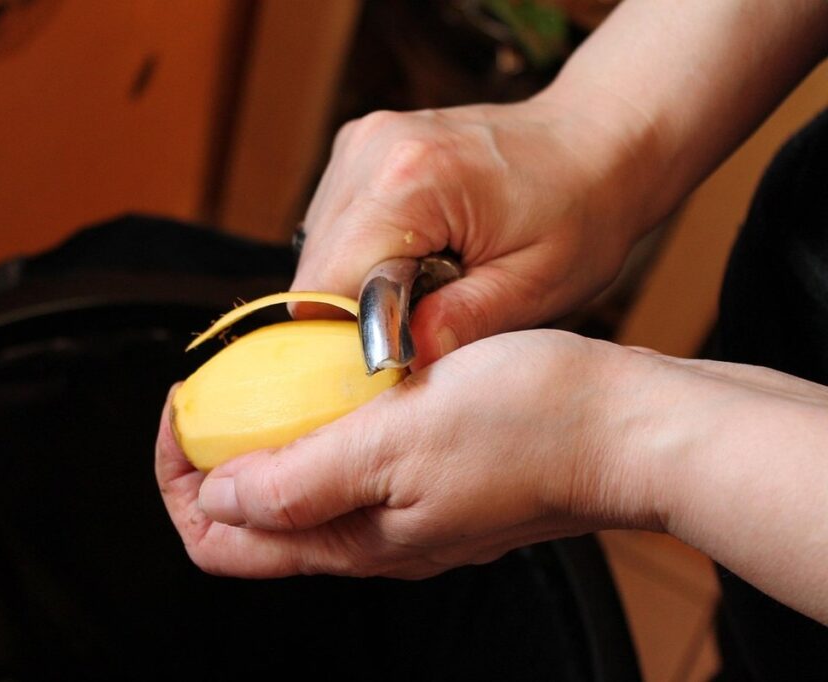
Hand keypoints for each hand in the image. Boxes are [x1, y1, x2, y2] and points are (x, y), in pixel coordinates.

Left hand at [156, 330, 653, 578]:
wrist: (628, 424)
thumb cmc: (529, 426)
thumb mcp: (395, 443)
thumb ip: (301, 480)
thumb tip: (220, 497)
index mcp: (353, 538)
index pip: (222, 540)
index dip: (180, 479)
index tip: (184, 414)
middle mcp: (374, 537)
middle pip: (255, 520)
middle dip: (214, 460)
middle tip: (214, 393)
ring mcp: (406, 512)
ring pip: (301, 491)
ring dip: (267, 442)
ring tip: (266, 382)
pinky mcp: (434, 480)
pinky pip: (350, 467)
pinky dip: (320, 430)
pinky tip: (335, 384)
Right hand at [291, 100, 644, 368]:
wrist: (597, 141)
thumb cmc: (580, 212)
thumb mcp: (536, 284)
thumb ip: (462, 324)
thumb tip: (399, 366)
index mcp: (413, 181)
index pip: (327, 284)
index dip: (349, 335)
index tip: (395, 357)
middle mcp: (373, 150)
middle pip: (315, 268)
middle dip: (355, 312)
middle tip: (422, 322)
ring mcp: (363, 141)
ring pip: (319, 248)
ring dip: (357, 282)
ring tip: (428, 281)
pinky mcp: (361, 146)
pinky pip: (335, 223)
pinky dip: (363, 253)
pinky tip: (417, 253)